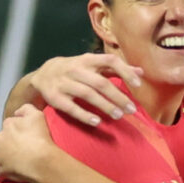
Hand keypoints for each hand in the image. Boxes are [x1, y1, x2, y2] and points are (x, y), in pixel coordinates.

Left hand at [0, 106, 59, 182]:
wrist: (41, 161)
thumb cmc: (40, 138)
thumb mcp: (37, 114)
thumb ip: (26, 108)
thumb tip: (17, 113)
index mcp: (7, 125)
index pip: (10, 125)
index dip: (19, 130)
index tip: (28, 136)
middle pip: (3, 139)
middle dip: (10, 142)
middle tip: (24, 148)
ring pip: (1, 154)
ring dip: (7, 156)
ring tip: (22, 160)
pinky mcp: (0, 171)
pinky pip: (2, 171)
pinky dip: (7, 171)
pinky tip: (18, 171)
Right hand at [26, 52, 143, 122]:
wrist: (43, 75)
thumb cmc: (75, 70)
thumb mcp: (93, 65)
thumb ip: (115, 69)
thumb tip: (140, 72)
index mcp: (87, 60)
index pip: (110, 61)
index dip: (125, 71)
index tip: (137, 85)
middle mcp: (75, 70)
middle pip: (100, 83)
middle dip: (118, 97)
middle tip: (131, 110)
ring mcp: (64, 84)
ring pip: (87, 95)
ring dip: (105, 106)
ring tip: (118, 116)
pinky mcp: (55, 98)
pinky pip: (71, 108)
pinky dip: (85, 115)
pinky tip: (97, 122)